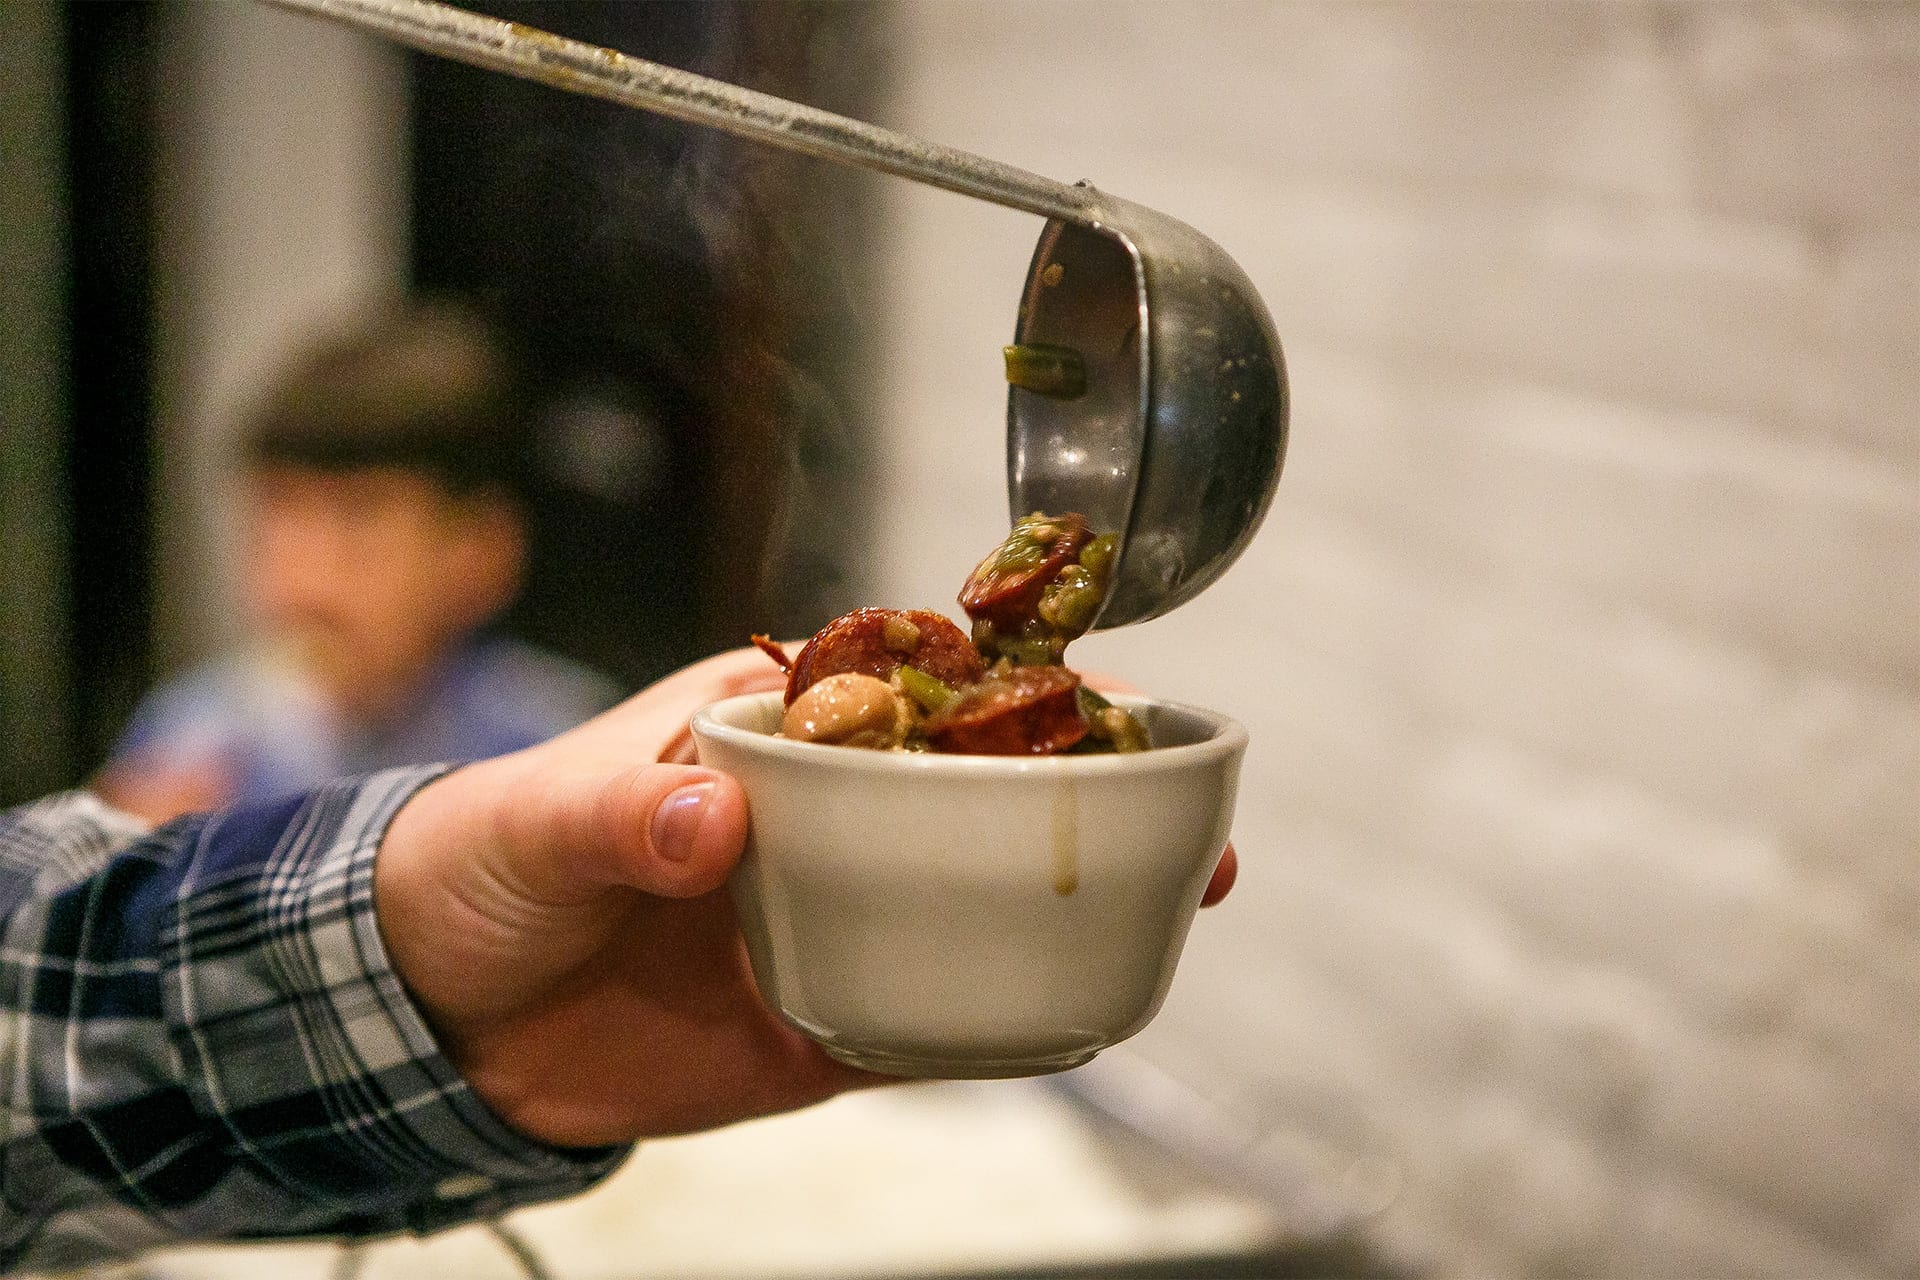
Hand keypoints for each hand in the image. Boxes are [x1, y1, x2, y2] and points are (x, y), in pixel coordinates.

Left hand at [375, 645, 1236, 1148]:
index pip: (907, 691)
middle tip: (1185, 811)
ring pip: (975, 907)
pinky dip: (999, 1022)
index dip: (1010, 687)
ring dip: (1071, 904)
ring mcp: (831, 924)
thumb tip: (714, 821)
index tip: (1101, 692)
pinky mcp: (820, 1024)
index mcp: (769, 732)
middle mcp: (821, 822)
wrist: (435, 1015)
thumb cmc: (483, 862)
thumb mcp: (542, 818)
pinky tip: (1076, 1015)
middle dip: (1082, 796)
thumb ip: (622, 813)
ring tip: (1173, 899)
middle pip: (975, 800)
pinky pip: (928, 1022)